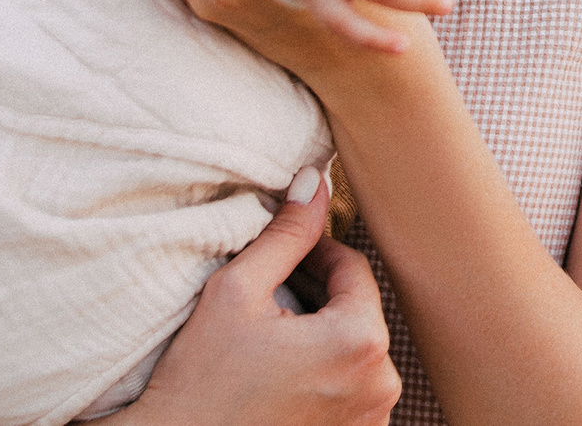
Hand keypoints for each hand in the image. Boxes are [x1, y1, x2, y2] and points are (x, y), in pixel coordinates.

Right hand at [131, 179, 400, 425]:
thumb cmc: (200, 380)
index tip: (284, 254)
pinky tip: (282, 373)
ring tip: (274, 335)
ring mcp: (371, 418)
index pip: (353, 269)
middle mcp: (381, 385)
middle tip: (272, 294)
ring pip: (354, 350)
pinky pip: (350, 389)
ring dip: (322, 335)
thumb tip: (316, 179)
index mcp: (361, 342)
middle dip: (318, 296)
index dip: (316, 253)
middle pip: (356, 312)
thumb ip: (286, 234)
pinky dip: (324, 374)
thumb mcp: (238, 291)